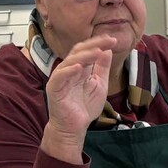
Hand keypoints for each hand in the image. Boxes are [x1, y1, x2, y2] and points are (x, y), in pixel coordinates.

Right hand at [41, 35, 115, 162]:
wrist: (74, 127)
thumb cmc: (85, 107)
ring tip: (98, 51)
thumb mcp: (99, 85)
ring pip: (70, 61)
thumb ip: (102, 68)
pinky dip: (69, 70)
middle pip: (78, 52)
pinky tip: (80, 67)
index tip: (113, 40)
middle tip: (108, 40)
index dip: (99, 43)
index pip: (88, 50)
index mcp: (80, 68)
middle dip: (94, 45)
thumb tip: (107, 50)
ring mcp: (60, 78)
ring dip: (85, 55)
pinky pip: (59, 76)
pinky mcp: (54, 88)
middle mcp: (69, 70)